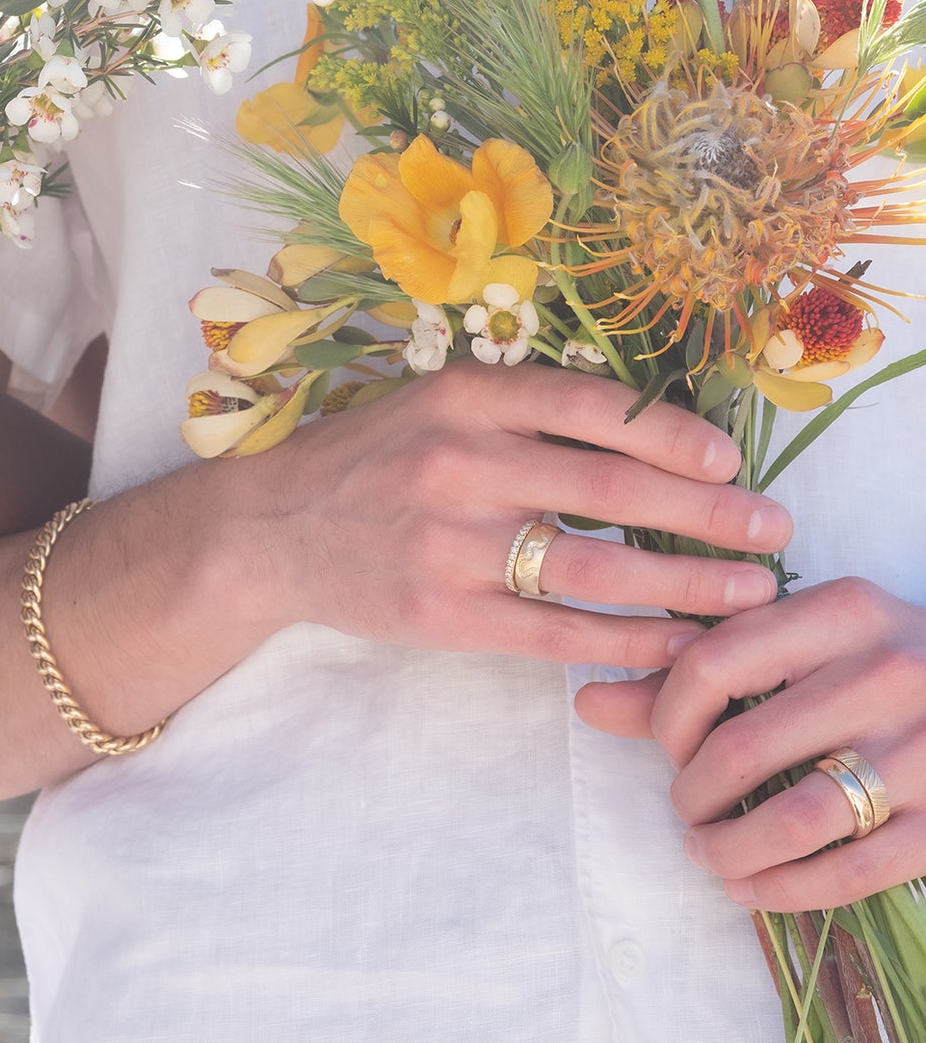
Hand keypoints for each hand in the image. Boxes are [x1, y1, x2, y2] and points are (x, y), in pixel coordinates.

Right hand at [233, 360, 792, 667]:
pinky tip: (674, 645)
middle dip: (705, 512)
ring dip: (682, 585)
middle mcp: (456, 463)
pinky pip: (551, 633)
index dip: (671, 434)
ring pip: (590, 569)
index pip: (587, 407)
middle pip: (607, 490)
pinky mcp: (438, 614)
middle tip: (773, 529)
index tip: (730, 459)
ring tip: (747, 594)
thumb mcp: (432, 406)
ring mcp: (445, 544)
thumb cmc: (367, 462)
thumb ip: (521, 412)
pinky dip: (622, 642)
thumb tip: (646, 438)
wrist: (269, 531)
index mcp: (460, 397)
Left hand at [575, 578, 925, 909]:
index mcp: (841, 611)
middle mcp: (887, 672)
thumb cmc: (876, 662)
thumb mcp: (801, 641)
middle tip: (684, 807)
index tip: (665, 745)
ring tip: (706, 853)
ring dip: (730, 851)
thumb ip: (697, 669)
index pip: (711, 662)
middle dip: (691, 793)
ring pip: (797, 817)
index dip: (666, 717)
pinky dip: (787, 889)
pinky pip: (853, 870)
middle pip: (744, 748)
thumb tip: (587, 702)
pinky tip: (753, 888)